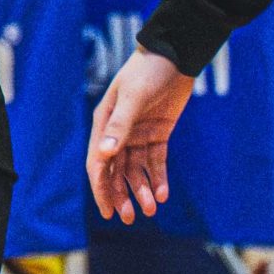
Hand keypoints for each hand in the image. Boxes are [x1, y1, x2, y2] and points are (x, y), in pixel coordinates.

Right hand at [88, 48, 191, 223]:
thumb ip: (120, 125)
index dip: (102, 188)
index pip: (98, 162)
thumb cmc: (147, 71)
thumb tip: (105, 155)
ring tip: (151, 208)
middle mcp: (118, 132)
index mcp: (104, 123)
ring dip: (141, 189)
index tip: (108, 211)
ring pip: (136, 170)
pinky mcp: (158, 134)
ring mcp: (138, 134)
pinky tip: (162, 193)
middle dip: (121, 195)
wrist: (174, 55)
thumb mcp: (133, 97)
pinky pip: (155, 162)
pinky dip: (158, 178)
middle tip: (129, 218)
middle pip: (115, 171)